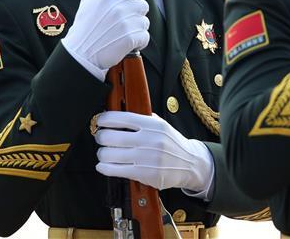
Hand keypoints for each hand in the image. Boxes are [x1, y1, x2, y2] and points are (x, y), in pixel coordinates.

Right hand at [62, 0, 149, 80]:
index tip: (129, 0)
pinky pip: (145, 36)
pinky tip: (126, 42)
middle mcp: (119, 7)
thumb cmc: (84, 25)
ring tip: (122, 32)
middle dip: (136, 12)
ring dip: (137, 27)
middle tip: (123, 20)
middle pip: (143, 4)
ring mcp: (126, 23)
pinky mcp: (131, 39)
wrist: (81, 53)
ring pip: (145, 21)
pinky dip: (139, 41)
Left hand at [94, 111, 213, 193]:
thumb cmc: (171, 143)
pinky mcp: (144, 174)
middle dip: (100, 137)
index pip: (120, 117)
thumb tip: (117, 115)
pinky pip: (115, 170)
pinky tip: (103, 165)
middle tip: (101, 138)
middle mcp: (148, 139)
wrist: (189, 163)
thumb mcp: (161, 125)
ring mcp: (146, 157)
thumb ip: (142, 119)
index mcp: (152, 124)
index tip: (100, 121)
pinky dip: (104, 167)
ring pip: (109, 154)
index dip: (104, 119)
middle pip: (110, 136)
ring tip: (104, 153)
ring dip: (101, 153)